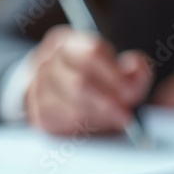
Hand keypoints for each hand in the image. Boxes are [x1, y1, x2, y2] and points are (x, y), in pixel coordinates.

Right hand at [24, 26, 152, 134]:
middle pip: (80, 83)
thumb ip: (134, 68)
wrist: (57, 96)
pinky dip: (84, 129)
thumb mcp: (117, 67)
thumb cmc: (94, 79)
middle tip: (126, 113)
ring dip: (99, 118)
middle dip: (108, 102)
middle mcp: (47, 62)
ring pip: (72, 108)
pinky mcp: (37, 116)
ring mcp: (37, 89)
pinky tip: (97, 127)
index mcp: (66, 43)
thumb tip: (136, 71)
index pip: (92, 52)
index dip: (115, 74)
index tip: (131, 92)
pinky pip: (63, 126)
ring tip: (115, 120)